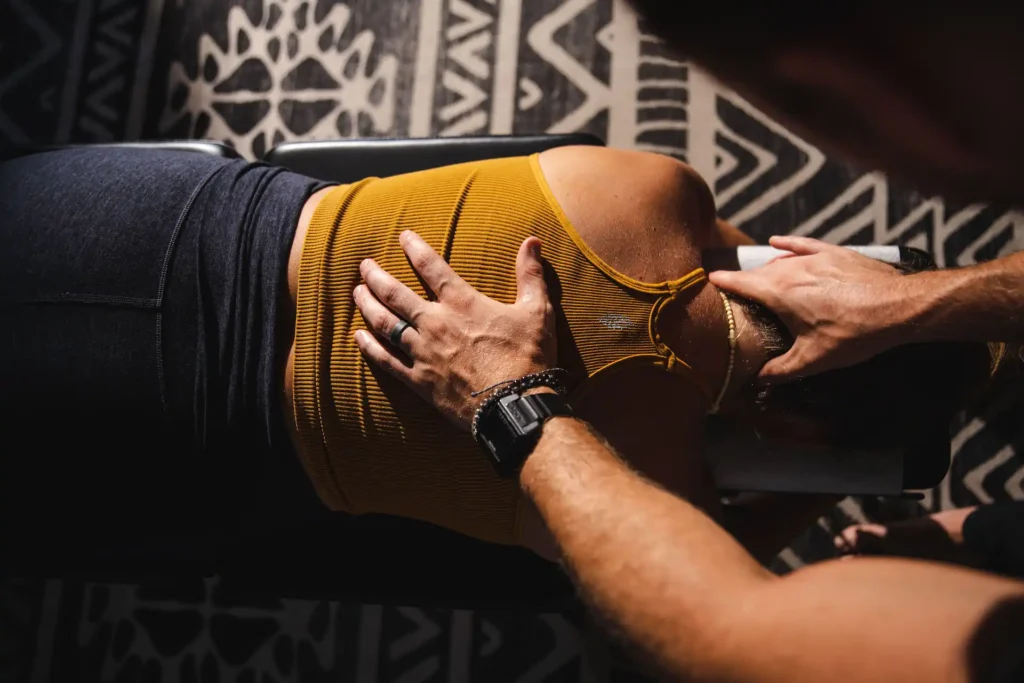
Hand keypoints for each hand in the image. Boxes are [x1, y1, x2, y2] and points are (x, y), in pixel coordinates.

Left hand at [352, 230, 555, 429]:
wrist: (515, 406)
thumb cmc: (529, 357)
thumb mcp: (538, 311)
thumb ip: (531, 274)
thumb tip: (533, 241)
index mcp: (462, 304)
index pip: (431, 266)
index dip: (414, 248)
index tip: (403, 236)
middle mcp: (436, 323)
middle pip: (396, 294)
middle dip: (377, 277)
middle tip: (364, 266)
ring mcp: (423, 353)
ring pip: (385, 324)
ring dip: (368, 306)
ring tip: (357, 293)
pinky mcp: (419, 381)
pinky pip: (386, 361)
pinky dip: (370, 348)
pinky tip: (358, 337)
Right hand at [708, 235, 908, 381]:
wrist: (898, 307)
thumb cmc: (853, 334)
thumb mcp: (813, 359)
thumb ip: (780, 370)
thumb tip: (757, 380)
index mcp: (779, 292)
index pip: (740, 282)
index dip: (721, 282)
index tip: (707, 281)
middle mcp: (790, 269)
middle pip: (758, 273)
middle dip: (743, 282)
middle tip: (733, 295)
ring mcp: (813, 258)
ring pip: (779, 262)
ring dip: (765, 271)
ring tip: (757, 281)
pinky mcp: (834, 253)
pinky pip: (803, 245)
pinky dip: (787, 244)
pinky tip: (777, 242)